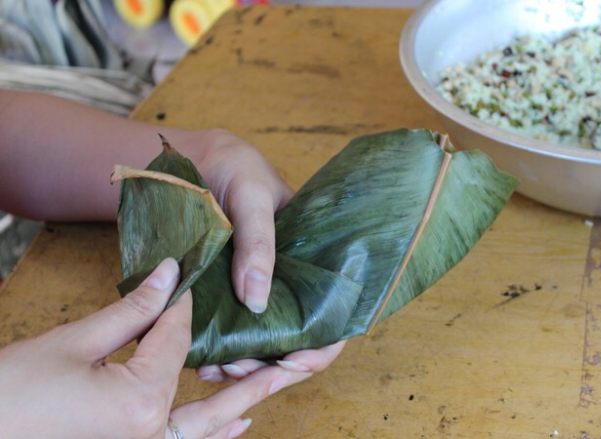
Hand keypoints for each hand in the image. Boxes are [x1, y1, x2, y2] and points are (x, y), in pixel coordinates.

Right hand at [0, 259, 343, 437]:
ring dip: (247, 401)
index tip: (190, 281)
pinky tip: (240, 419)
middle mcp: (153, 432)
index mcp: (143, 399)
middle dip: (266, 374)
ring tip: (282, 379)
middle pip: (222, 396)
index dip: (181, 306)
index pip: (178, 340)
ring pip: (210, 426)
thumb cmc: (13, 392)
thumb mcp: (73, 343)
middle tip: (307, 355)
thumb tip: (169, 274)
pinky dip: (216, 431)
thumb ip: (132, 311)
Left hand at [188, 130, 345, 381]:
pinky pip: (227, 335)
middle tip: (234, 369)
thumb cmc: (235, 169)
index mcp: (311, 262)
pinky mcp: (222, 296)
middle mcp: (288, 285)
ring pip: (259, 348)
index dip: (319, 348)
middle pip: (294, 343)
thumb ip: (258, 243)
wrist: (192, 159)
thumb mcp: (251, 196)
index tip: (290, 363)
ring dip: (241, 367)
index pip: (332, 318)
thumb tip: (258, 302)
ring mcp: (255, 293)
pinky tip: (197, 360)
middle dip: (269, 367)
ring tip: (212, 369)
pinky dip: (216, 354)